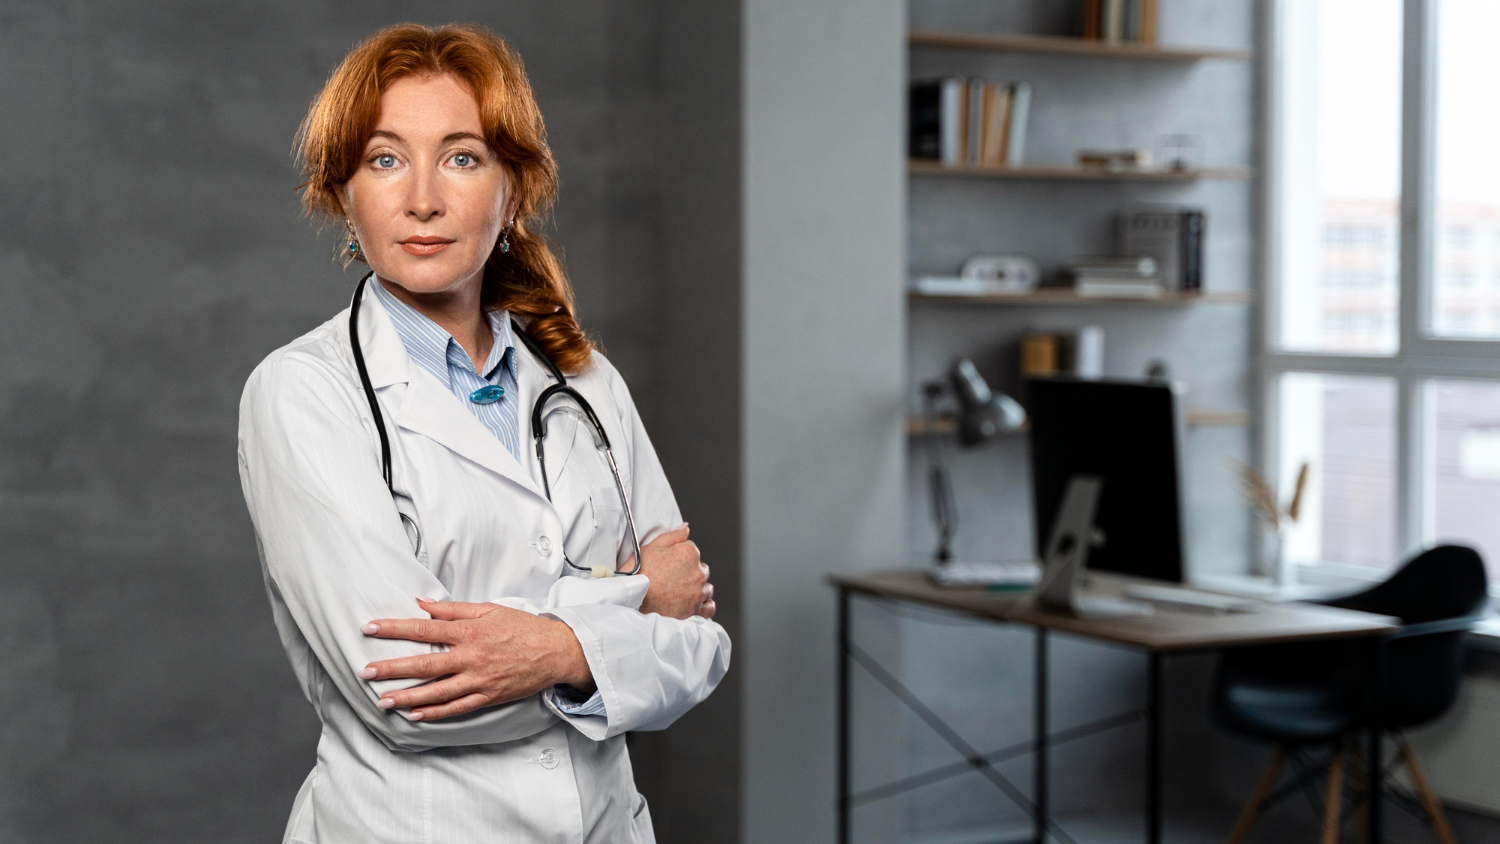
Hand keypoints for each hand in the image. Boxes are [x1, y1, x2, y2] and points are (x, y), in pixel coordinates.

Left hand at [359, 598, 592, 720]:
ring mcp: (479, 680)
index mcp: (469, 632)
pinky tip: (415, 715)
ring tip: (382, 701)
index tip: (369, 628)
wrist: (555, 651)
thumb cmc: (522, 627)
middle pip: (424, 665)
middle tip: (365, 672)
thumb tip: (422, 603)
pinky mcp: (488, 697)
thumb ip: (454, 609)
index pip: (423, 629)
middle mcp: (471, 657)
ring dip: (406, 697)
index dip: (394, 628)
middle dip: (391, 669)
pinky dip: (435, 713)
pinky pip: (456, 708)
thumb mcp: (489, 609)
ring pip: (436, 692)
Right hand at [635, 523, 714, 619]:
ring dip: (697, 587)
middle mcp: (697, 572)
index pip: (691, 547)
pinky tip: (693, 602)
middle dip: (689, 570)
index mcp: (689, 553)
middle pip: (701, 567)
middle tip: (672, 577)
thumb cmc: (637, 574)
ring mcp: (698, 592)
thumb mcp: (650, 548)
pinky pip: (709, 607)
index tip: (669, 561)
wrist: (630, 601)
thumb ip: (673, 536)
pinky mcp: (695, 610)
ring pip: (706, 587)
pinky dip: (703, 604)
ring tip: (680, 591)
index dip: (678, 553)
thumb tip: (686, 528)